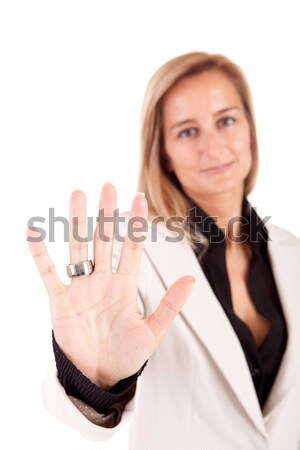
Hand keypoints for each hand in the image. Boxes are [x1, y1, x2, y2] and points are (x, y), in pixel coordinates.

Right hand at [27, 183, 194, 388]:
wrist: (100, 376)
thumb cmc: (127, 355)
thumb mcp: (152, 332)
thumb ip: (170, 305)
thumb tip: (191, 279)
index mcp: (125, 285)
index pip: (132, 247)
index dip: (134, 223)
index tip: (138, 198)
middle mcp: (102, 280)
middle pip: (104, 240)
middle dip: (106, 214)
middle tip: (108, 185)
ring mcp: (81, 288)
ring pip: (78, 248)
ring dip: (77, 222)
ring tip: (77, 194)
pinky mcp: (61, 301)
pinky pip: (49, 274)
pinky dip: (41, 255)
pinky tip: (33, 233)